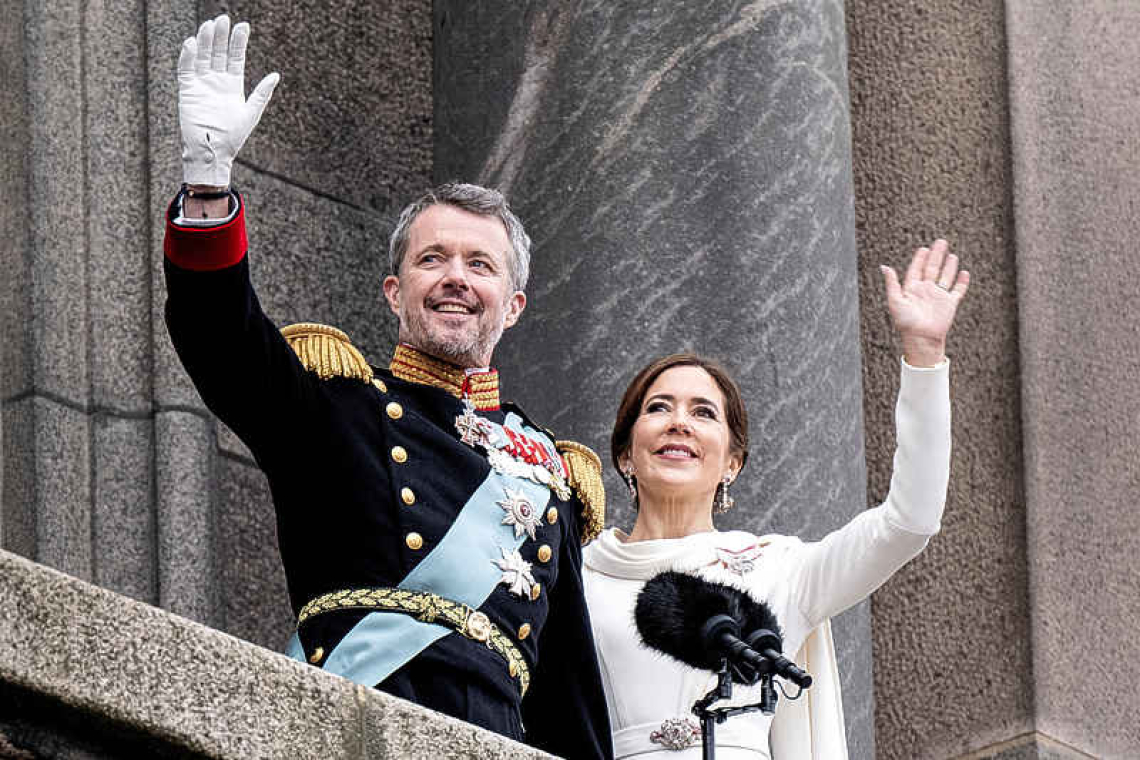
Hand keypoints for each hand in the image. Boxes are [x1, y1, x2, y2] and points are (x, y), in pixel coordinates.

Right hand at [178, 15, 279, 186]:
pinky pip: (186, 70)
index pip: (236, 57)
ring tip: (209, 25)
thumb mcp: (251, 112)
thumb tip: (276, 75)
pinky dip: (188, 57)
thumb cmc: (234, 137)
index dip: (238, 41)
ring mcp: (201, 84)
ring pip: (203, 57)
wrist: (213, 151)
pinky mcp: (188, 90)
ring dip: (206, 41)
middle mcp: (216, 81)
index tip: (243, 26)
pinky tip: (192, 44)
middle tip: (223, 18)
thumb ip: (262, 93)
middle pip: (219, 53)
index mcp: (233, 85)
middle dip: (221, 36)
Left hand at [880, 239, 969, 366]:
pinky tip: (964, 273)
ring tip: (952, 255)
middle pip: (932, 269)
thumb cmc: (905, 322)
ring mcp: (938, 296)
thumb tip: (884, 267)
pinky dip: (961, 282)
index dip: (919, 259)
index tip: (923, 249)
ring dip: (949, 266)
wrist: (921, 337)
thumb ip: (892, 283)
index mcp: (912, 289)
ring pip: (945, 277)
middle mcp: (926, 291)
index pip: (916, 270)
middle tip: (941, 242)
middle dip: (937, 255)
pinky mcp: (950, 303)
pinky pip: (957, 290)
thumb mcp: (895, 300)